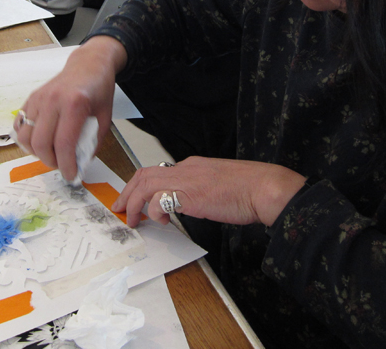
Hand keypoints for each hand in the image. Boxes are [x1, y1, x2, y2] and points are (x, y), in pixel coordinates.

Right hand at [13, 36, 127, 180]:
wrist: (88, 65)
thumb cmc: (99, 91)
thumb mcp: (105, 118)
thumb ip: (92, 142)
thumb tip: (79, 164)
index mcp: (75, 104)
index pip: (64, 143)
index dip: (66, 165)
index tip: (71, 175)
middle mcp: (53, 100)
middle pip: (41, 143)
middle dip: (50, 161)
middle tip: (61, 165)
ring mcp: (39, 98)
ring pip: (26, 136)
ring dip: (36, 152)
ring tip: (50, 153)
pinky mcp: (31, 98)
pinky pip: (20, 124)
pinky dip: (26, 138)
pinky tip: (39, 141)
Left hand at [112, 156, 306, 227]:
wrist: (265, 188)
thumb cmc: (250, 190)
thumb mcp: (218, 185)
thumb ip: (200, 190)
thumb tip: (188, 203)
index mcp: (192, 165)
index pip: (157, 171)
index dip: (140, 186)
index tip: (133, 198)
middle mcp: (186, 168)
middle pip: (144, 174)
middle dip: (127, 192)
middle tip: (120, 208)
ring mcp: (187, 179)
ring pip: (146, 184)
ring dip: (133, 202)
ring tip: (132, 218)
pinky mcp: (190, 194)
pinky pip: (160, 198)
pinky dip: (154, 210)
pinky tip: (160, 220)